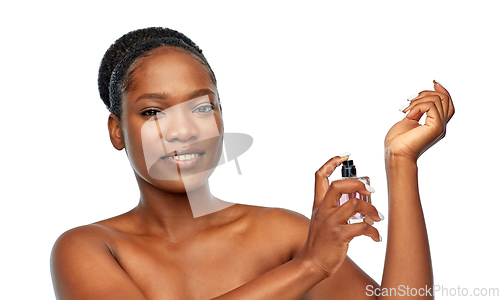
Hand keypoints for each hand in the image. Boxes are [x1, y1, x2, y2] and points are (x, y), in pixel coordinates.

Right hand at [296, 156, 381, 278]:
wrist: (311, 264)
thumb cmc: (321, 243)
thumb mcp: (322, 220)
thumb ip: (336, 208)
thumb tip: (360, 199)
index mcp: (319, 204)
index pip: (320, 176)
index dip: (331, 162)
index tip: (344, 156)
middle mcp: (323, 210)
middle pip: (339, 185)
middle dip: (358, 184)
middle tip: (371, 191)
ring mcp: (330, 222)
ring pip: (355, 204)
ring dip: (371, 209)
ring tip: (377, 217)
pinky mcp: (339, 236)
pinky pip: (361, 227)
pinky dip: (373, 231)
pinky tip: (375, 237)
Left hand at [385, 80, 454, 161]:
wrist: (395, 154)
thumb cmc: (397, 141)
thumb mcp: (408, 121)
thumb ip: (417, 112)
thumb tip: (419, 101)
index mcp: (435, 124)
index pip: (447, 104)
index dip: (443, 91)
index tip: (434, 82)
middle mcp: (440, 125)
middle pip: (445, 99)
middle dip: (426, 93)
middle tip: (410, 100)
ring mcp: (440, 126)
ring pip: (437, 99)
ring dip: (418, 100)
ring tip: (406, 110)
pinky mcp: (436, 127)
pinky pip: (431, 106)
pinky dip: (417, 106)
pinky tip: (408, 115)